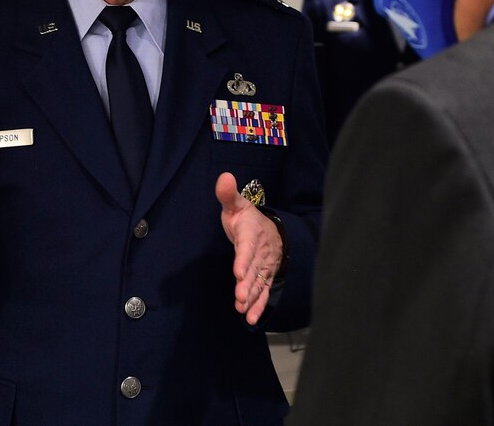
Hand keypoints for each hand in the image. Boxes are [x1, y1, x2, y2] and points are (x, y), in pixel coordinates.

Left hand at [215, 171, 283, 325]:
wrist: (269, 230)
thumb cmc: (246, 218)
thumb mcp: (236, 205)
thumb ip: (228, 194)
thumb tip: (224, 176)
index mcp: (252, 233)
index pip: (248, 246)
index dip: (243, 259)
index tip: (238, 272)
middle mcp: (260, 252)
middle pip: (254, 269)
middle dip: (248, 283)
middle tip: (240, 296)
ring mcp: (264, 267)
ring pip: (259, 283)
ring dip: (251, 296)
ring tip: (242, 308)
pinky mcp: (264, 278)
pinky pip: (263, 292)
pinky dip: (258, 305)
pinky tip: (249, 318)